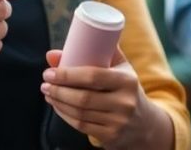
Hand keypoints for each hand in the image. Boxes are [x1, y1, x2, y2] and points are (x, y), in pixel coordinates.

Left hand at [42, 48, 173, 148]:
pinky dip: (65, 115)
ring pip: (79, 113)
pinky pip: (81, 125)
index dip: (67, 75)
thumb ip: (96, 53)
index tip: (50, 72)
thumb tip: (53, 53)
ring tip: (48, 93)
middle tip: (45, 83)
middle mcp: (124, 102)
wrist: (145, 124)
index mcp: (127, 80)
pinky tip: (58, 106)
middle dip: (59, 90)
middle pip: (83, 97)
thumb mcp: (122, 68)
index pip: (93, 76)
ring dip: (58, 103)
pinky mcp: (110, 136)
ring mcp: (117, 121)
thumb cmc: (127, 89)